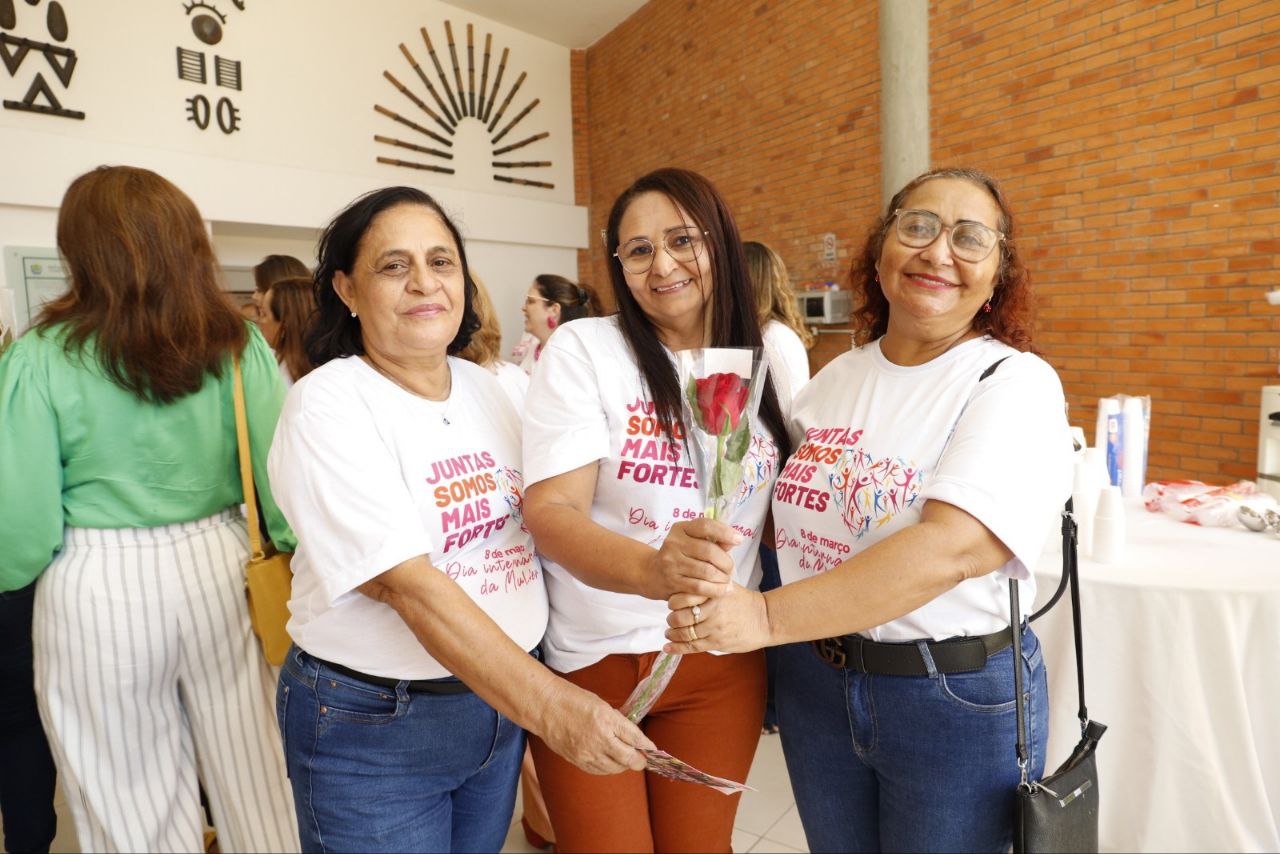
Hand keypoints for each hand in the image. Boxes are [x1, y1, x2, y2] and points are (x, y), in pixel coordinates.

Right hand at [535, 680, 654, 774]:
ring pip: (615, 768)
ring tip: (627, 759)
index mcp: (607, 720)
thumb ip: (618, 722)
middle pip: (628, 759)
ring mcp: (588, 753)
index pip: (635, 738)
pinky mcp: (578, 761)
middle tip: (643, 758)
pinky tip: (611, 763)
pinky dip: (609, 768)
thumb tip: (633, 737)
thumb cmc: (574, 700)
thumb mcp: (602, 705)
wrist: (546, 708)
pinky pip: (599, 771)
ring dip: (624, 765)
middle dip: (639, 761)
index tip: (652, 749)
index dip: (647, 746)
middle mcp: (599, 739)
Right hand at [644, 518, 742, 600]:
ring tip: (728, 581)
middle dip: (726, 562)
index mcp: (680, 529)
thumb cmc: (679, 555)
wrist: (651, 573)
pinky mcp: (672, 582)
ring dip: (723, 578)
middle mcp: (673, 543)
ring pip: (706, 571)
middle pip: (709, 551)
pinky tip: (723, 590)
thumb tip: (733, 541)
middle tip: (731, 569)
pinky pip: (700, 587)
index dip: (725, 532)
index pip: (705, 526)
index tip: (739, 539)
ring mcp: (671, 563)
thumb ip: (713, 540)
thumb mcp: (691, 542)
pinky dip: (716, 590)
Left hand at [664, 583, 771, 654]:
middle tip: (670, 619)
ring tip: (669, 633)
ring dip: (673, 634)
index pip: (684, 597)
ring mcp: (715, 628)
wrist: (766, 619)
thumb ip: (710, 580)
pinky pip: (693, 647)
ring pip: (685, 633)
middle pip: (681, 617)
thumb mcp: (729, 585)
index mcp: (714, 594)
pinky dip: (677, 648)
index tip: (671, 602)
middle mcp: (713, 611)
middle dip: (671, 620)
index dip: (673, 601)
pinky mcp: (718, 643)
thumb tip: (691, 572)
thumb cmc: (745, 601)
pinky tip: (668, 647)